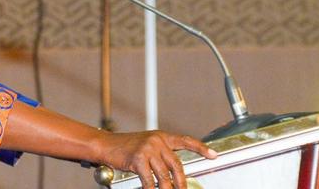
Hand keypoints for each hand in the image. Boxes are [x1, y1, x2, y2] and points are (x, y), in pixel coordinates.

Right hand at [93, 130, 216, 188]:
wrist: (105, 144)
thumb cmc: (124, 147)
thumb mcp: (146, 145)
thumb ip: (160, 153)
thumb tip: (173, 171)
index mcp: (161, 136)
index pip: (185, 140)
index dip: (201, 147)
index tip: (213, 155)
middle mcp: (157, 141)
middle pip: (176, 165)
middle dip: (182, 182)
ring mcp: (147, 149)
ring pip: (164, 176)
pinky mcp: (138, 159)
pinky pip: (149, 180)